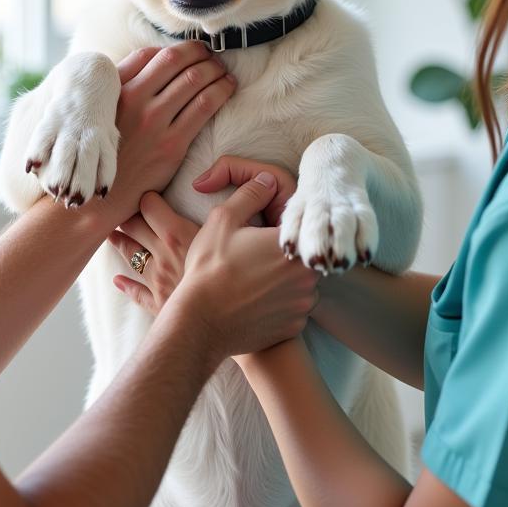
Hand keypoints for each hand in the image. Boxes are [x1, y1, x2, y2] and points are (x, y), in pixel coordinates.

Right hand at [101, 43, 235, 220]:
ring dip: (214, 69)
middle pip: (176, 61)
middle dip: (200, 53)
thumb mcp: (101, 112)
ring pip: (194, 80)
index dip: (176, 48)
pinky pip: (204, 106)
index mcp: (116, 90)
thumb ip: (121, 84)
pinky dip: (221, 91)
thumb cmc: (103, 153)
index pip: (151, 54)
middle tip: (212, 55)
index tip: (190, 50)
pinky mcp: (172, 144)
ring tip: (223, 70)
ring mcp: (154, 122)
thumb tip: (152, 59)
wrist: (99, 196)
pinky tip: (228, 87)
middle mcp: (135, 100)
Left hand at [109, 155, 299, 312]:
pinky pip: (137, 293)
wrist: (231, 323)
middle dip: (123, 214)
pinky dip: (126, 286)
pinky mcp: (159, 304)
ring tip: (109, 233)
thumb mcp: (241, 232)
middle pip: (133, 227)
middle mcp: (162, 255)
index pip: (149, 205)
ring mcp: (158, 281)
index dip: (145, 195)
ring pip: (131, 256)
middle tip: (113, 205)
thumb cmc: (237, 277)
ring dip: (119, 243)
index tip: (142, 190)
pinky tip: (117, 280)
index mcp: (178, 234)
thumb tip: (265, 178)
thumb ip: (248, 200)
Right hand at [168, 172, 320, 363]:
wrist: (200, 322)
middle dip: (278, 248)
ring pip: (298, 279)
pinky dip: (277, 301)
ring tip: (250, 276)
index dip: (276, 220)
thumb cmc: (210, 268)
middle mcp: (308, 276)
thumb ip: (250, 192)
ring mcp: (303, 304)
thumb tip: (266, 180)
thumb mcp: (223, 218)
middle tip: (251, 251)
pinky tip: (253, 298)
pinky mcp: (294, 326)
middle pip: (299, 251)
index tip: (260, 228)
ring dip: (280, 275)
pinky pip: (292, 306)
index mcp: (294, 245)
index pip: (297, 221)